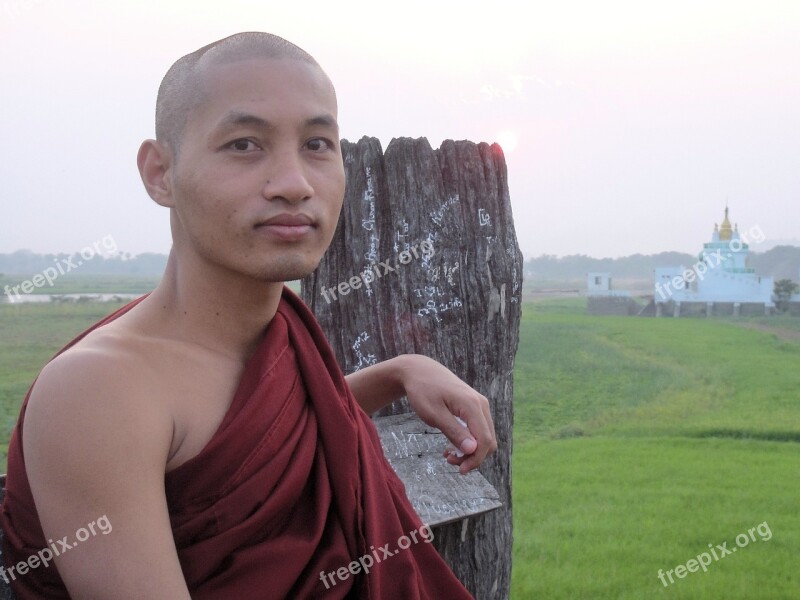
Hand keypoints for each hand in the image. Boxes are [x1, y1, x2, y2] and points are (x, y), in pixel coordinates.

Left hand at [396, 355, 496, 473]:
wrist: (419, 370)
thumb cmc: (422, 391)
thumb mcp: (434, 414)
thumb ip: (453, 431)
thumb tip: (473, 450)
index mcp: (472, 405)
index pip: (484, 440)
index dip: (476, 459)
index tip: (459, 470)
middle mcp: (480, 404)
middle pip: (489, 440)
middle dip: (473, 457)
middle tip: (450, 460)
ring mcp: (479, 404)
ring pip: (485, 436)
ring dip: (471, 450)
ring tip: (449, 454)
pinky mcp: (474, 406)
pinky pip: (479, 428)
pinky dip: (469, 441)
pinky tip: (452, 445)